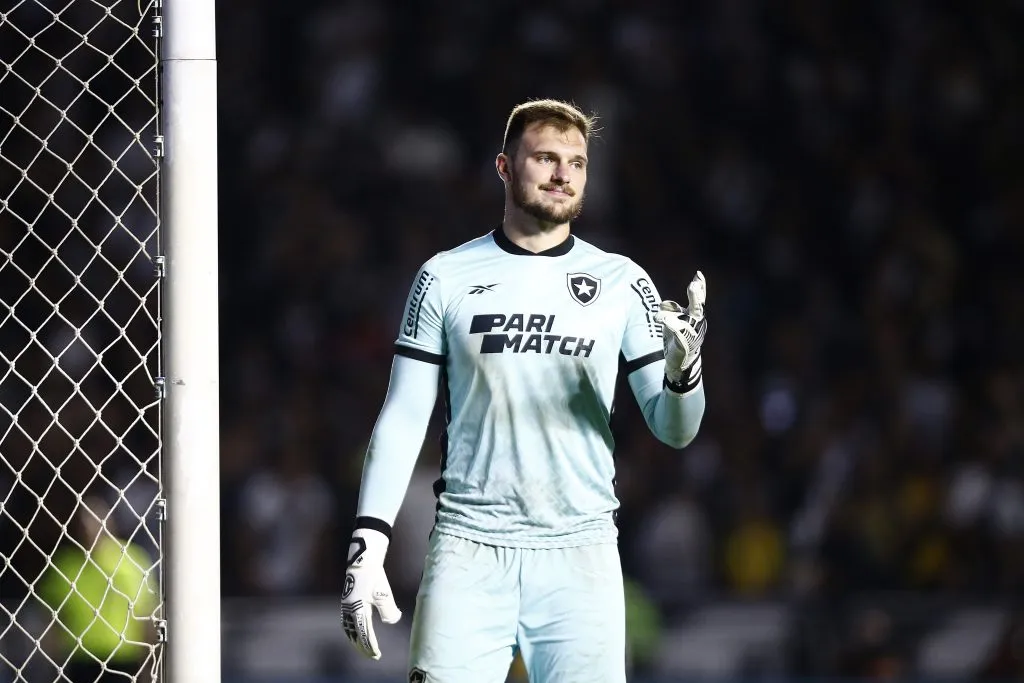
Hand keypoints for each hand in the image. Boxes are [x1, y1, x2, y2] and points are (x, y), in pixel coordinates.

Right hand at [340, 527, 401, 659]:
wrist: (362, 562)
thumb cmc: (374, 577)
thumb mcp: (384, 594)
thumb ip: (389, 610)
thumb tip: (392, 621)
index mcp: (358, 611)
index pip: (365, 634)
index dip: (371, 646)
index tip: (377, 655)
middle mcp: (349, 612)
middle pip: (355, 635)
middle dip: (362, 647)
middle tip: (371, 656)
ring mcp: (346, 607)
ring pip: (349, 630)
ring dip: (356, 641)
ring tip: (363, 648)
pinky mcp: (346, 602)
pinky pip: (346, 623)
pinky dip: (351, 632)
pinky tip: (355, 633)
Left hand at [655, 271, 706, 392]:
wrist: (680, 362)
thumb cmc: (678, 338)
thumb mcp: (675, 321)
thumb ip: (671, 311)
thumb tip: (665, 304)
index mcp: (695, 316)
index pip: (698, 299)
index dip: (700, 287)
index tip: (698, 274)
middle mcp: (696, 323)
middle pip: (697, 307)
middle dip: (696, 296)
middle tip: (693, 284)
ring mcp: (692, 334)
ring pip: (687, 319)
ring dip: (677, 312)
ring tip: (664, 314)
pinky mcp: (684, 344)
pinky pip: (679, 333)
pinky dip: (672, 325)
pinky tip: (664, 320)